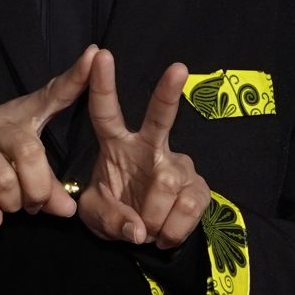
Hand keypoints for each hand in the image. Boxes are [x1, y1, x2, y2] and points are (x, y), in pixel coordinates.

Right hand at [0, 46, 94, 231]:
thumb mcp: (20, 172)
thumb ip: (48, 186)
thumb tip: (67, 210)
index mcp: (17, 116)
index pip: (50, 93)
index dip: (74, 78)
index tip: (96, 54)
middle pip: (30, 153)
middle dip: (38, 189)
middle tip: (34, 204)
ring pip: (6, 183)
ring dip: (13, 206)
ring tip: (8, 206)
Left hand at [79, 52, 210, 248]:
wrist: (145, 239)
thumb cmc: (114, 214)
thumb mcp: (96, 218)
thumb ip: (110, 219)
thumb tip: (138, 229)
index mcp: (117, 144)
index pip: (105, 112)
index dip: (103, 85)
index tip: (101, 56)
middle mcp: (150, 147)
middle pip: (160, 117)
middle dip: (168, 93)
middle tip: (179, 68)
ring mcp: (178, 165)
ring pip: (167, 184)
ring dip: (153, 216)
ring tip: (147, 230)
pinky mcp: (199, 188)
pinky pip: (189, 206)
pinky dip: (173, 228)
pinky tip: (165, 235)